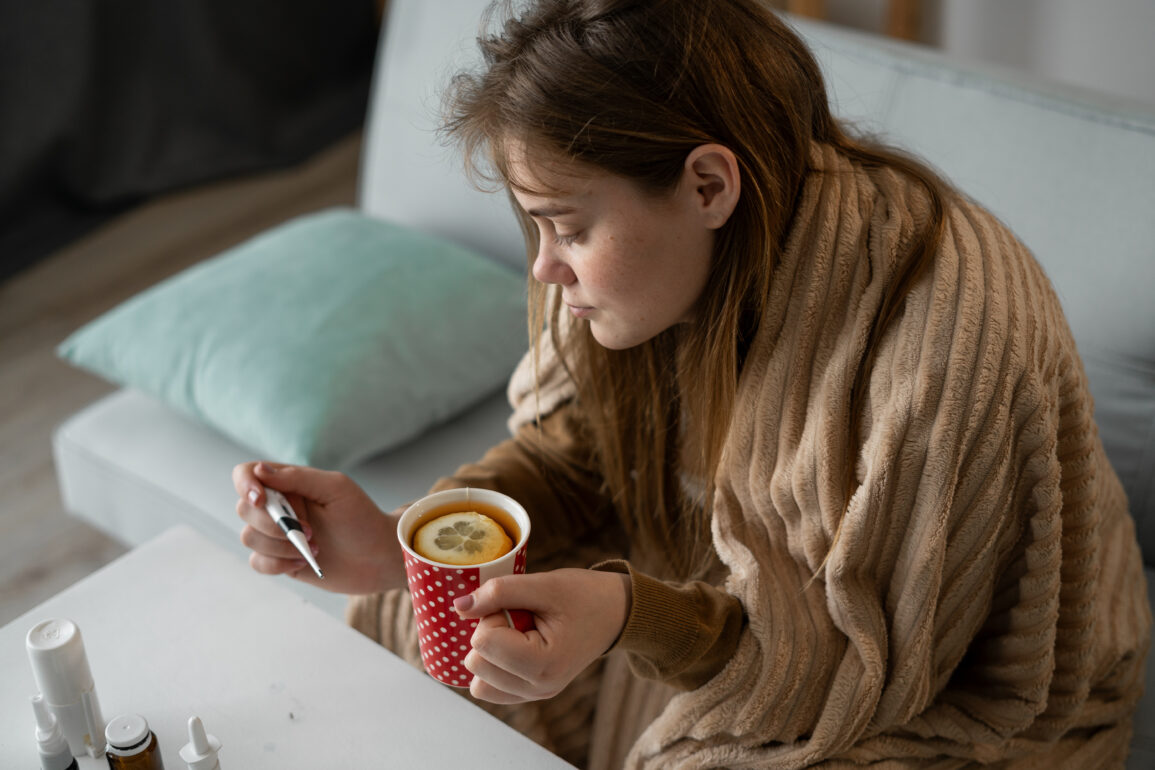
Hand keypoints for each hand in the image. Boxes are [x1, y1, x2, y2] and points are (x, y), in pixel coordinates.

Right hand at [232, 461, 405, 594]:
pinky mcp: (279, 560)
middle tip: (309, 530)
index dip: (245, 484)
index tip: (261, 500)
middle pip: (244, 508)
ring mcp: (277, 534)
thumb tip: (260, 470)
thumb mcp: (336, 489)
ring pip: (249, 537)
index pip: (246, 474)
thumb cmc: (362, 518)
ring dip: (279, 546)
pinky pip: (257, 562)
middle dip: (273, 523)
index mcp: (288, 483)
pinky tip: (303, 562)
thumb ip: (298, 477)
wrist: (378, 557)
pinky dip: (277, 564)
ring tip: (314, 547)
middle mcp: (278, 506)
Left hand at [453, 568, 630, 703]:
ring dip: (491, 652)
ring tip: (521, 633)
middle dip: (490, 632)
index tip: (521, 606)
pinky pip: (489, 688)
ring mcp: (535, 696)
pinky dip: (494, 665)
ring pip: (477, 681)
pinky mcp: (530, 695)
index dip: (494, 615)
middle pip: (475, 663)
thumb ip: (499, 592)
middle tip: (522, 618)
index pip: (482, 642)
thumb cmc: (584, 596)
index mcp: (543, 664)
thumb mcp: (544, 584)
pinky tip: (516, 646)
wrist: (615, 613)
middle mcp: (538, 689)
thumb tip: (458, 607)